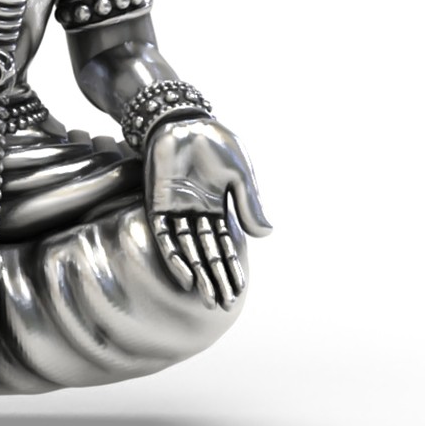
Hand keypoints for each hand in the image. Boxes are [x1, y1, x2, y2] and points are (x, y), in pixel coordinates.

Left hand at [142, 116, 271, 309]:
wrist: (182, 119)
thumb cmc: (214, 143)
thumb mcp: (240, 173)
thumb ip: (249, 204)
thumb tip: (266, 235)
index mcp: (218, 207)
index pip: (226, 245)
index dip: (232, 269)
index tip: (238, 293)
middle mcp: (197, 214)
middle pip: (207, 254)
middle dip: (216, 279)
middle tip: (223, 306)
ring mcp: (177, 211)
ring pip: (188, 251)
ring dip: (198, 275)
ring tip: (206, 299)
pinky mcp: (158, 205)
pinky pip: (166, 237)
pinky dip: (175, 257)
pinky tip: (184, 277)